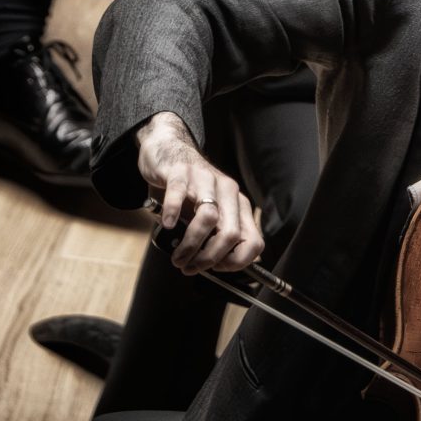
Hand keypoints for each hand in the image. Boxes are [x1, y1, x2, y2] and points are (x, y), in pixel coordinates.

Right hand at [137, 110, 264, 274]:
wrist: (169, 151)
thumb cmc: (188, 189)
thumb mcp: (207, 212)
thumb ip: (212, 235)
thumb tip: (210, 266)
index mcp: (238, 205)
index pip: (253, 241)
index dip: (236, 262)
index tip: (216, 269)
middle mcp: (228, 191)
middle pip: (231, 234)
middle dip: (210, 257)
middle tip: (190, 267)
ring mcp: (205, 180)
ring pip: (209, 217)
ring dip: (192, 243)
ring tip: (178, 257)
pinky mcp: (180, 172)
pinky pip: (179, 193)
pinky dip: (172, 213)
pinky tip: (166, 226)